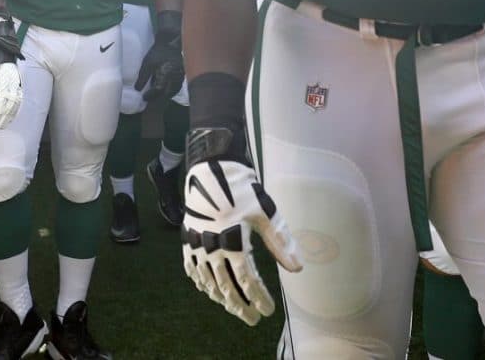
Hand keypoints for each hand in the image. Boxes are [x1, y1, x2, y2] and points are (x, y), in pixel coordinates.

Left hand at [0, 8, 23, 129]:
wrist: (1, 44)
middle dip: (4, 115)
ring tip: (3, 124)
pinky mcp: (18, 83)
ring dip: (10, 114)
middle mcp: (14, 80)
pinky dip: (14, 109)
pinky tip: (10, 116)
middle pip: (11, 103)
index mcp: (6, 77)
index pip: (3, 98)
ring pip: (16, 102)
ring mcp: (18, 82)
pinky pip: (18, 99)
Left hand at [135, 11, 183, 103]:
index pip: (158, 91)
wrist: (172, 43)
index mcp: (166, 75)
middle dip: (158, 99)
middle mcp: (175, 79)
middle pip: (166, 94)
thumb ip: (143, 77)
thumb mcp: (148, 63)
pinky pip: (176, 88)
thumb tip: (137, 89)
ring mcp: (180, 78)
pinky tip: (164, 91)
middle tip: (149, 100)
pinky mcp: (182, 77)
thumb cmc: (159, 52)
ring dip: (164, 96)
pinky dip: (169, 92)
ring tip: (156, 98)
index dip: (150, 96)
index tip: (143, 97)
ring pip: (172, 92)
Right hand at [181, 127, 301, 326]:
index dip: (258, 298)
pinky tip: (207, 289)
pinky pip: (190, 266)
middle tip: (251, 318)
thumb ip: (280, 241)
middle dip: (240, 305)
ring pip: (207, 280)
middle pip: (225, 286)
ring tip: (233, 307)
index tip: (267, 311)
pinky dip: (199, 281)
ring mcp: (196, 242)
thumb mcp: (265, 212)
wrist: (211, 165)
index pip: (247, 280)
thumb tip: (297, 268)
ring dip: (220, 297)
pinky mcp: (187, 236)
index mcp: (233, 240)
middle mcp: (212, 245)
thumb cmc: (242, 187)